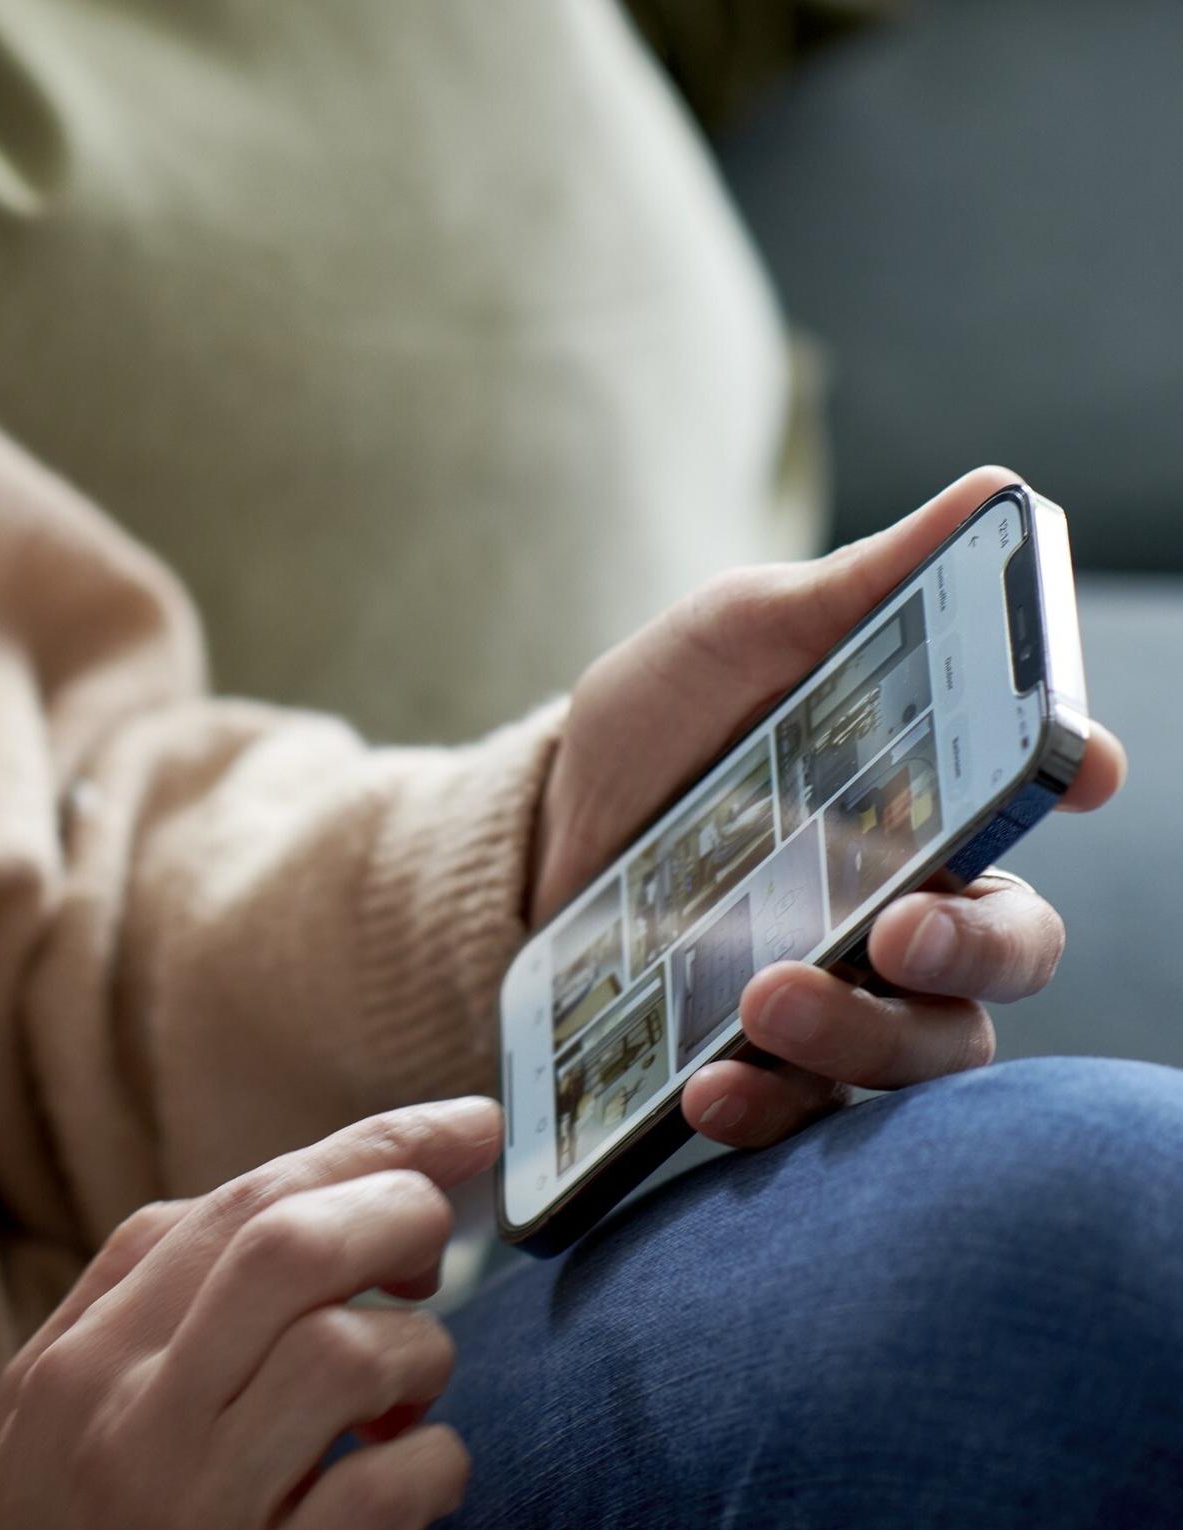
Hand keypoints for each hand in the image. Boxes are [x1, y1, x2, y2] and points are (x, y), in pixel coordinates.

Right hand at [0, 1098, 502, 1529]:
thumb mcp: (53, 1419)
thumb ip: (143, 1296)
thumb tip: (292, 1191)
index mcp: (84, 1361)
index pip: (242, 1204)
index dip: (374, 1146)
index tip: (468, 1124)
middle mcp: (132, 1423)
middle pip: (290, 1248)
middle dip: (396, 1212)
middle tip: (430, 1250)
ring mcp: (197, 1510)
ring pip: (346, 1352)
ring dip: (418, 1356)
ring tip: (402, 1395)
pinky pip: (386, 1488)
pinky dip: (433, 1464)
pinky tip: (419, 1478)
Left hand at [533, 467, 1125, 1149]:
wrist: (532, 834)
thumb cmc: (658, 722)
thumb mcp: (741, 636)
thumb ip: (858, 589)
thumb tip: (993, 492)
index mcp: (920, 793)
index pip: (1029, 796)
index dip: (1067, 773)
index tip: (1075, 765)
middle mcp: (907, 899)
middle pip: (1009, 950)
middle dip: (973, 949)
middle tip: (898, 930)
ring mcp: (845, 989)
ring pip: (925, 1048)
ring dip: (862, 1037)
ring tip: (766, 1001)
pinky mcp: (768, 1063)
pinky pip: (809, 1116)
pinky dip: (770, 1109)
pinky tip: (710, 1087)